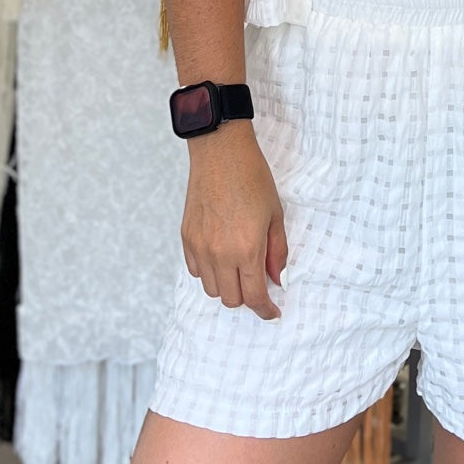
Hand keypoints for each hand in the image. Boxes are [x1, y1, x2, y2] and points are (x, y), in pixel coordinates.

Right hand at [181, 122, 287, 320]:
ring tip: (240, 267)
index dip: (265, 310)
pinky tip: (221, 256)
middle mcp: (219, 253)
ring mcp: (200, 247)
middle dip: (248, 298)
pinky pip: (196, 270)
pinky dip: (210, 272)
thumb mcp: (275, 215)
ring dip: (228, 286)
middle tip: (259, 283)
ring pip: (211, 289)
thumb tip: (277, 279)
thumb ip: (277, 252)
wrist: (221, 151)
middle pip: (231, 299)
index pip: (254, 297)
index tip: (272, 312)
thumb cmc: (252, 178)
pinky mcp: (186, 237)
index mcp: (246, 249)